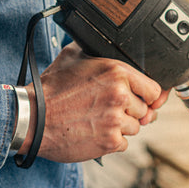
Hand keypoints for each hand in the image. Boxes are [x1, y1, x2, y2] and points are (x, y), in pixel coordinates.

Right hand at [18, 42, 169, 163]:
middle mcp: (120, 95)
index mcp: (116, 71)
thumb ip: (96, 50)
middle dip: (130, 110)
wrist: (34, 117)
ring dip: (120, 126)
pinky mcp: (110, 142)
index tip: (141, 98)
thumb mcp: (73, 55)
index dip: (146, 94)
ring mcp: (116, 120)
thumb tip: (107, 45)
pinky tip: (94, 130)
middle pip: (145, 109)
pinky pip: (123, 143)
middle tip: (107, 107)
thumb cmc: (51, 88)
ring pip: (135, 127)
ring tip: (97, 118)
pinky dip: (111, 140)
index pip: (154, 88)